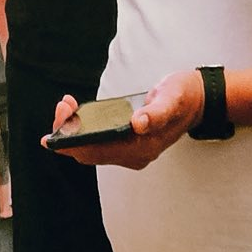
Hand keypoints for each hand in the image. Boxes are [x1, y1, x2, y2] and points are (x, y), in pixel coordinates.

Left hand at [46, 71, 203, 170]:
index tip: (55, 132)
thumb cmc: (182, 97)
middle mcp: (134, 155)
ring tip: (66, 105)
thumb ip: (156, 112)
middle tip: (63, 106)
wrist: (196, 100)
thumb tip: (138, 124)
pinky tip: (76, 111)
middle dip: (69, 133)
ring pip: (92, 148)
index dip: (73, 144)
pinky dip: (84, 128)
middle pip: (90, 152)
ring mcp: (130, 151)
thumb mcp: (171, 99)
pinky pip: (98, 141)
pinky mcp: (127, 142)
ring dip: (74, 130)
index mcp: (143, 149)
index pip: (98, 153)